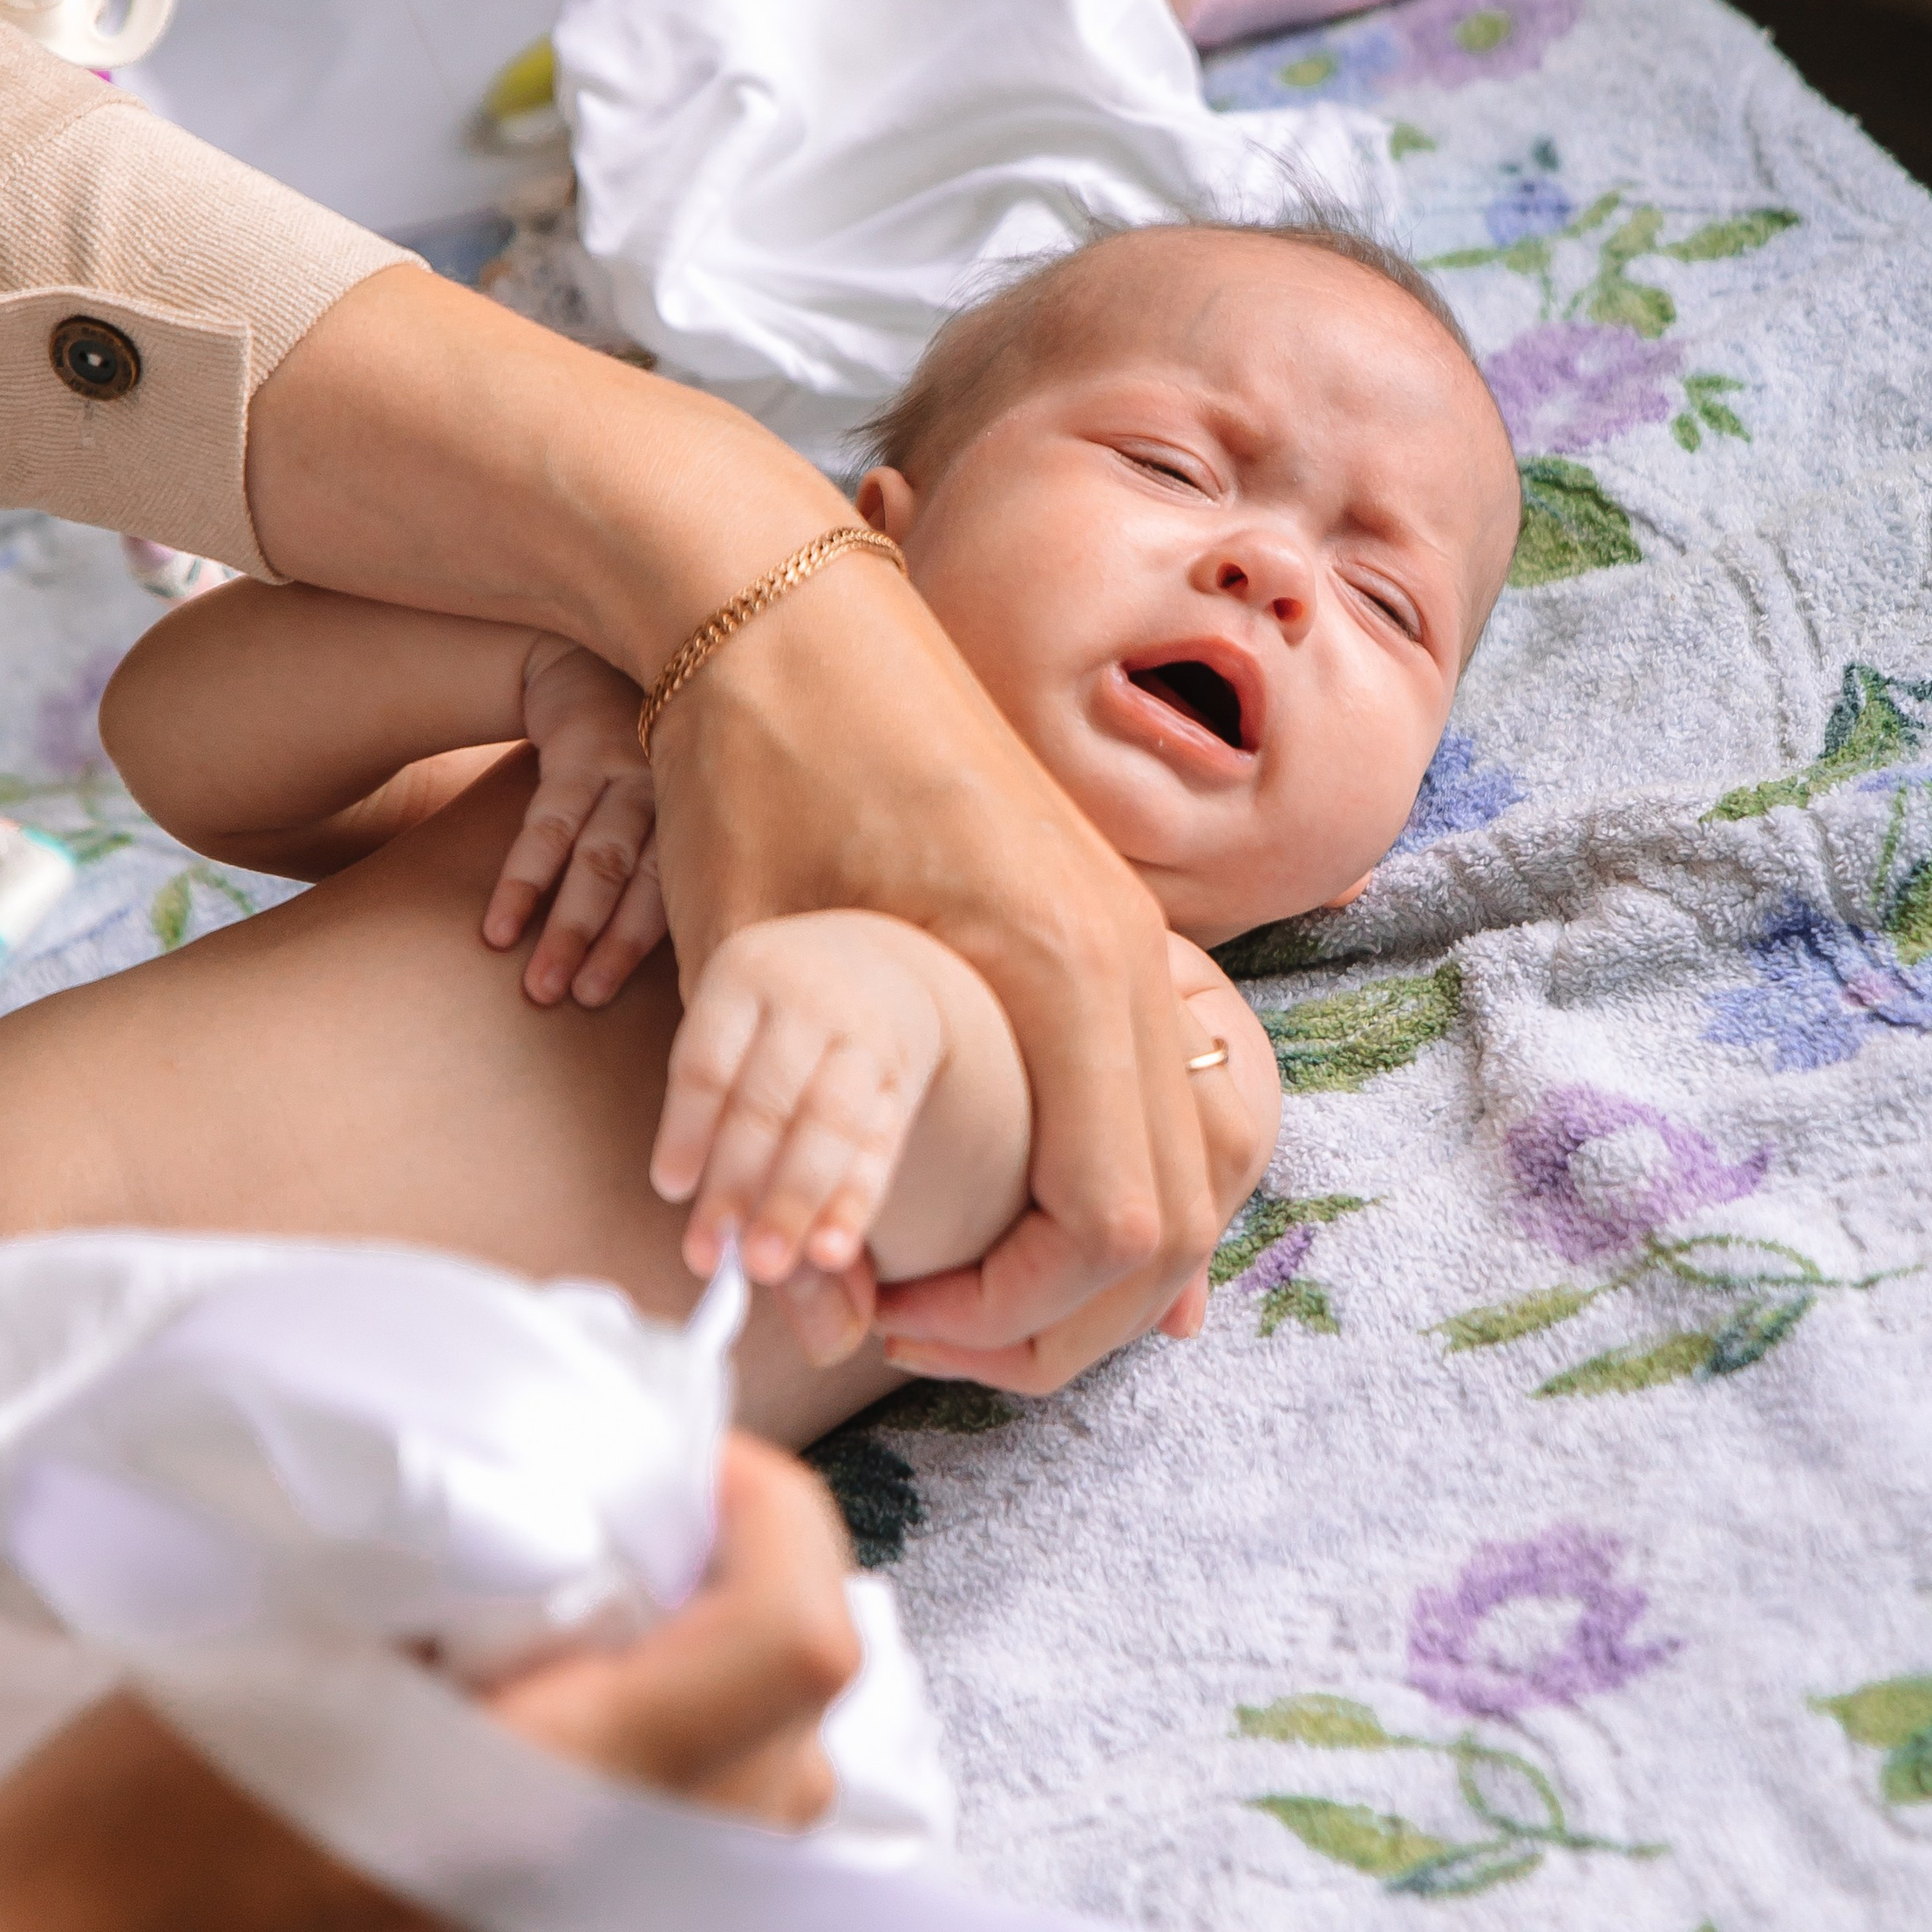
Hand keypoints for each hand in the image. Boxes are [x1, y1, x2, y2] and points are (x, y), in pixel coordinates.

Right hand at [0, 1435, 856, 1931]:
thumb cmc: (110, 1834)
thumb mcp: (291, 1638)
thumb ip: (470, 1570)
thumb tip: (590, 1499)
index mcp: (550, 1811)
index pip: (794, 1651)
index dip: (779, 1518)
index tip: (695, 1460)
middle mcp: (597, 1923)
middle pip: (804, 1747)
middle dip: (760, 1607)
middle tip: (653, 1526)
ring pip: (748, 1830)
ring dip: (717, 1704)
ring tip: (600, 1620)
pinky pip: (666, 1887)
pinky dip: (657, 1786)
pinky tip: (535, 1728)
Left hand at [245, 281, 1218, 1381]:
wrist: (773, 597)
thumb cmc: (747, 767)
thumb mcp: (750, 974)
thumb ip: (785, 1146)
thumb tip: (800, 1306)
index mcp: (1063, 968)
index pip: (1111, 1224)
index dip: (1008, 1315)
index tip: (885, 1317)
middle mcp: (1131, 955)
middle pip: (1176, 1217)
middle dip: (1062, 1314)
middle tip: (925, 1334)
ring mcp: (1132, 934)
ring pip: (1184, 1161)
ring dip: (1092, 1257)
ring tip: (965, 1293)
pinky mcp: (1103, 921)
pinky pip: (1158, 1094)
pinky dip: (1114, 1181)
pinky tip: (1042, 1232)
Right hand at [482, 637, 664, 1005]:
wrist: (593, 661)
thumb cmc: (646, 757)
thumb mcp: (680, 794)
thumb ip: (683, 863)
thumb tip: (698, 969)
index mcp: (707, 815)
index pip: (683, 894)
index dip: (654, 951)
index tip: (630, 1005)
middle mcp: (675, 792)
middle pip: (640, 881)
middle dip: (605, 947)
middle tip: (576, 1004)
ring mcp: (628, 768)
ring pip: (595, 858)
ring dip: (563, 926)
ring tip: (536, 987)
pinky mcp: (579, 748)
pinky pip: (546, 823)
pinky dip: (522, 879)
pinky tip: (498, 928)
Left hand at [651, 912, 947, 1289]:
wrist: (877, 967)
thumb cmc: (771, 1023)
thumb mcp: (734, 1030)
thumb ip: (711, 1113)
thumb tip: (686, 1217)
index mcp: (744, 976)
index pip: (709, 1059)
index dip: (689, 1126)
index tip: (672, 1189)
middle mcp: (809, 998)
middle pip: (769, 1098)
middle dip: (742, 1180)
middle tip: (715, 1255)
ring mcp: (864, 1036)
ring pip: (829, 1123)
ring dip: (796, 1201)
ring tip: (767, 1265)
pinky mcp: (902, 1076)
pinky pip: (880, 1144)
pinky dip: (853, 1202)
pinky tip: (830, 1252)